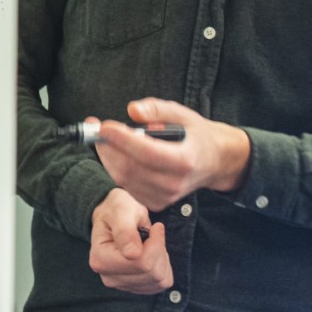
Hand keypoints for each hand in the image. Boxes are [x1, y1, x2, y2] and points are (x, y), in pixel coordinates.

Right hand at [89, 188, 171, 293]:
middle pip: (152, 273)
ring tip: (148, 242)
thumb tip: (132, 254)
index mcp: (100, 259)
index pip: (141, 263)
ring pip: (159, 279)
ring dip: (161, 258)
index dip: (155, 244)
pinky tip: (151, 253)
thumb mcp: (121, 210)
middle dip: (158, 250)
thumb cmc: (117, 210)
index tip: (155, 227)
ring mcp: (122, 285)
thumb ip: (125, 230)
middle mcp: (108, 277)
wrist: (114, 216)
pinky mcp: (136, 287)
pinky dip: (163, 266)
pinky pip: (163, 283)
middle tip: (150, 234)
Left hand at [93, 97, 249, 211]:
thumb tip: (132, 110)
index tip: (103, 126)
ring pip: (124, 178)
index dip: (122, 139)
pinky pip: (127, 186)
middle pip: (130, 168)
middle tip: (97, 128)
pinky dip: (116, 168)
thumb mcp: (182, 114)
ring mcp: (165, 196)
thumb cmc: (195, 135)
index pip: (147, 153)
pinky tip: (117, 153)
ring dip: (108, 157)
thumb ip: (156, 109)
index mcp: (184, 160)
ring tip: (106, 137)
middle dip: (108, 147)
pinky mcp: (156, 202)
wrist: (214, 161)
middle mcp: (174, 183)